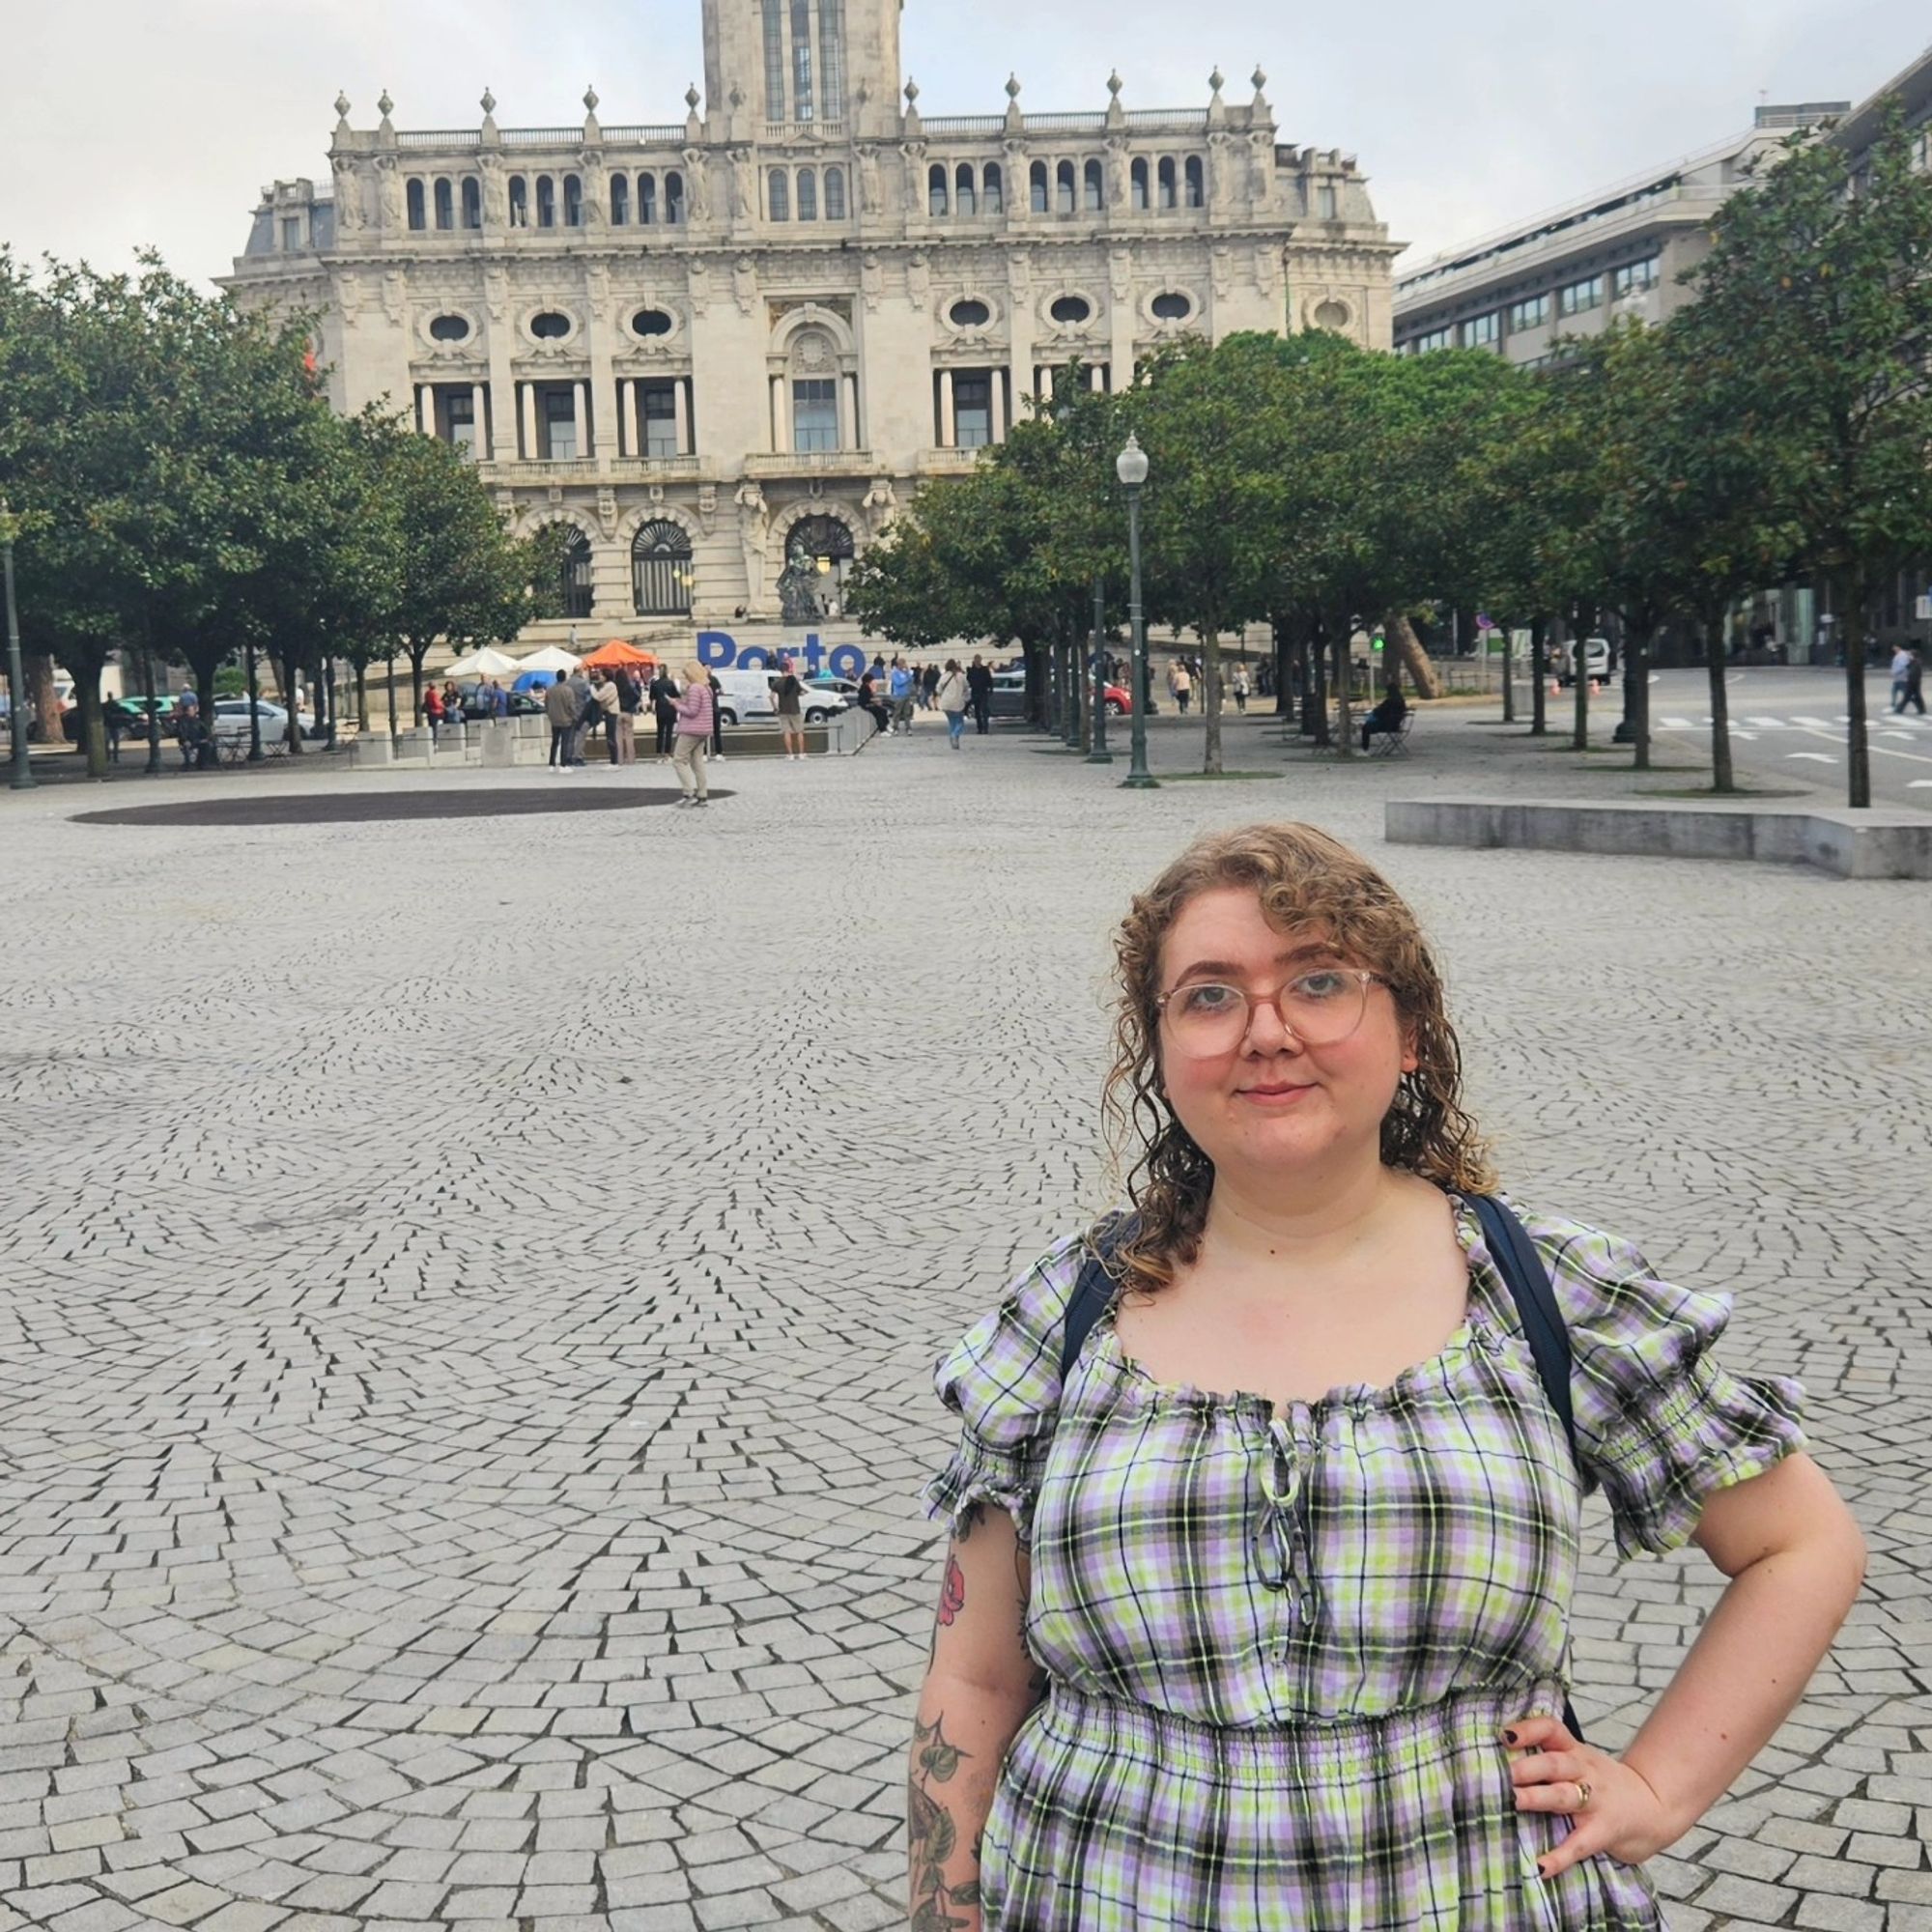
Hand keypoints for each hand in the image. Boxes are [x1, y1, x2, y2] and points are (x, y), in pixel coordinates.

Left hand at [1500, 1714, 1682, 1881]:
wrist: (1653, 1806)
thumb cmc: (1602, 1782)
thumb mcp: (1580, 1760)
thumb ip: (1547, 1756)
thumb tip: (1496, 1758)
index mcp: (1574, 1751)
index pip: (1551, 1730)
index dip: (1528, 1730)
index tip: (1504, 1735)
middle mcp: (1584, 1771)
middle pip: (1554, 1763)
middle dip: (1526, 1767)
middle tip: (1501, 1773)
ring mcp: (1595, 1801)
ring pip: (1564, 1795)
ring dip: (1538, 1797)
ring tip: (1514, 1801)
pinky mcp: (1603, 1831)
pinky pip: (1580, 1844)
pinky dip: (1560, 1856)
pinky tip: (1541, 1866)